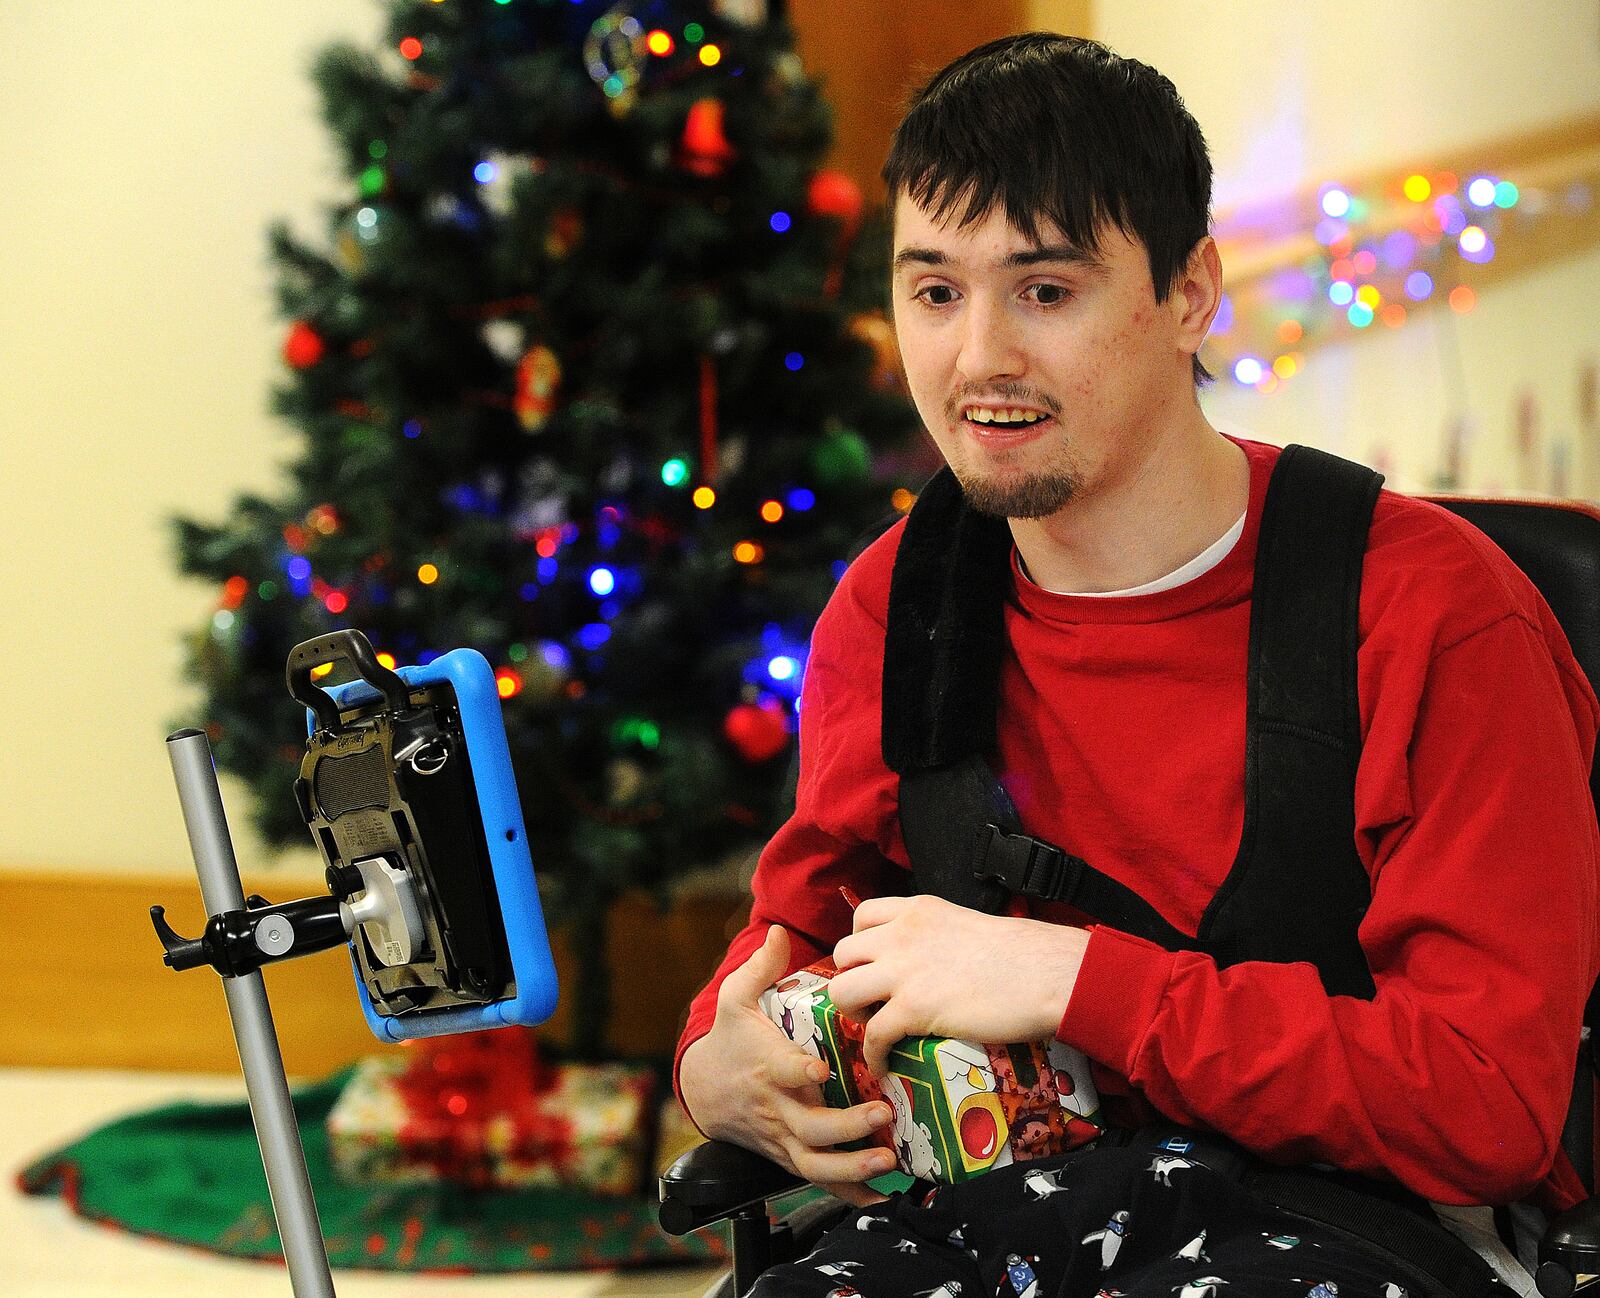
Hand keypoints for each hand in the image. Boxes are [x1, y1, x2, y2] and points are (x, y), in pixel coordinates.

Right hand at [678, 925, 895, 1206]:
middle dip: (846, 1126)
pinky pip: (819, 1180)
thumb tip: (779, 931)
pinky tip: (881, 1194)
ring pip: (815, 1163)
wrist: (704, 1088)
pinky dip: (849, 1192)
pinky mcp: (791, 1154)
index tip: (820, 1069)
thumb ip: (761, 968)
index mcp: (766, 1065)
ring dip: (850, 1168)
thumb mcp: (735, 998)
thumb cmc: (729, 1040)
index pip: (780, 1071)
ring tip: (885, 1161)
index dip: (798, 1072)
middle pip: (809, 1127)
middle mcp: (776, 1107)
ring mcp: (784, 1136)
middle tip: (881, 1114)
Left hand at [828, 895, 1090, 1076]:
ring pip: (843, 992)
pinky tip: (884, 1067)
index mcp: (917, 909)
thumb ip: (937, 936)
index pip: (861, 915)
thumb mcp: (966, 923)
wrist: (1049, 973)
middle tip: (873, 1001)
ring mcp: (904, 971)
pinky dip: (873, 1056)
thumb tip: (929, 961)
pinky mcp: (914, 1009)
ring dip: (853, 1015)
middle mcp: (902, 934)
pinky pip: (873, 1035)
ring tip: (875, 1029)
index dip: (860, 945)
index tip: (871, 965)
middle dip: (852, 980)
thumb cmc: (1023, 953)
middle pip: (843, 954)